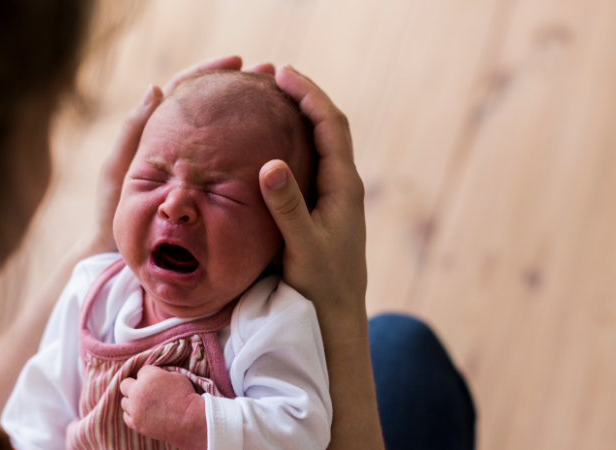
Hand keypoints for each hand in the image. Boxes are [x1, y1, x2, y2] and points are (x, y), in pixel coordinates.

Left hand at [89, 56, 275, 252]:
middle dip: (241, 88)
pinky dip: (250, 150)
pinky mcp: (208, 188)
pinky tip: (273, 146)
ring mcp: (197, 166)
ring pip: (226, 133)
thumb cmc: (113, 211)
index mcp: (157, 132)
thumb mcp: (118, 170)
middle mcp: (181, 144)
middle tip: (270, 74)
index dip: (210, 72)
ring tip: (280, 101)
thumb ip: (133, 132)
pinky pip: (232, 164)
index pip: (186, 89)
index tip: (237, 62)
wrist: (120, 252)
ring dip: (251, 115)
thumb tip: (156, 88)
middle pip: (213, 106)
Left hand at [120, 365, 206, 449]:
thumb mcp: (176, 376)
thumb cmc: (186, 396)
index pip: (141, 371)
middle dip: (133, 385)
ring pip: (124, 401)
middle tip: (144, 390)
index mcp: (148, 377)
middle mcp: (137, 391)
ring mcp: (135, 409)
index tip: (157, 381)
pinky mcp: (136, 423)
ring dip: (132, 401)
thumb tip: (155, 375)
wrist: (189, 420)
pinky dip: (132, 414)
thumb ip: (160, 374)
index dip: (150, 375)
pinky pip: (126, 416)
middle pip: (125, 384)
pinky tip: (142, 413)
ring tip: (144, 403)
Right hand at [260, 65, 367, 331]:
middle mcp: (344, 185)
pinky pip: (311, 163)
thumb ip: (287, 207)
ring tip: (272, 99)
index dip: (309, 94)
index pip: (330, 125)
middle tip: (273, 76)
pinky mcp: (324, 209)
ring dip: (300, 117)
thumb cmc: (321, 284)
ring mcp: (335, 197)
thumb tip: (271, 164)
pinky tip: (273, 144)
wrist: (337, 316)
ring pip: (321, 144)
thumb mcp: (302, 246)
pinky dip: (295, 142)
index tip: (282, 73)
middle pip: (328, 126)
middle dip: (304, 97)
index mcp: (344, 186)